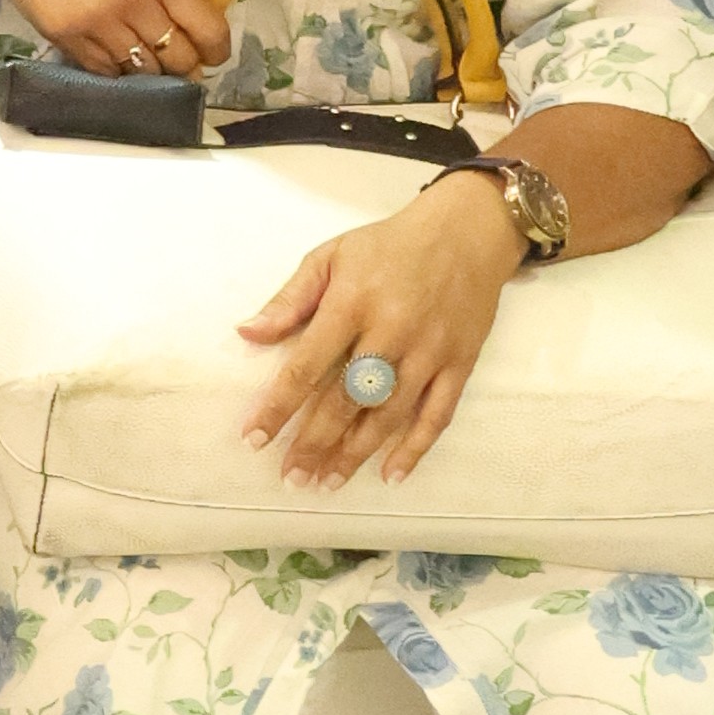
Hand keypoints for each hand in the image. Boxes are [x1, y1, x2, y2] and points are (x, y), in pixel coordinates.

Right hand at [0, 0, 256, 76]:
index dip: (217, 47)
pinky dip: (120, 71)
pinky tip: (121, 57)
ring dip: (155, 70)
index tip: (214, 51)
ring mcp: (101, 23)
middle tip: (185, 58)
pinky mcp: (71, 39)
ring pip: (144, 70)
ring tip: (154, 59)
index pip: (206, 26)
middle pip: (178, 57)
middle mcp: (134, 2)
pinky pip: (108, 71)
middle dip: (188, 63)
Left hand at [239, 177, 515, 486]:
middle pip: (346, 400)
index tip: (254, 438)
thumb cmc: (387, 246)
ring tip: (327, 482)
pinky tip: (391, 474)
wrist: (466, 232)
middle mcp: (392, 331)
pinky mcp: (460, 363)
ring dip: (356, 454)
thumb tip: (247, 334)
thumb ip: (289, 300)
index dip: (278, 406)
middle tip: (291, 477)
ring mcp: (430, 351)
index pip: (306, 366)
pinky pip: (438, 415)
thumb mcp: (330, 257)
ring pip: (390, 415)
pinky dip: (415, 449)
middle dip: (314, 443)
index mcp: (352, 303)